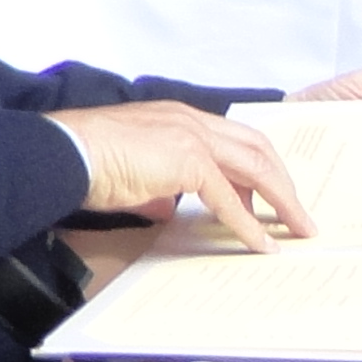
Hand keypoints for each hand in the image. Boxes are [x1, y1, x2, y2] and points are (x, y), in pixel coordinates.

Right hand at [48, 99, 313, 247]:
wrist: (64, 153)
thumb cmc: (86, 160)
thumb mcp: (134, 171)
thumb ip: (160, 186)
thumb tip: (170, 207)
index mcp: (177, 116)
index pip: (234, 137)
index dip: (260, 166)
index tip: (272, 194)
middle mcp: (190, 120)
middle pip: (258, 148)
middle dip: (284, 182)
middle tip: (296, 214)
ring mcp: (191, 137)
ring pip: (256, 167)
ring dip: (282, 201)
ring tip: (296, 228)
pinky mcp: (187, 161)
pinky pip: (230, 199)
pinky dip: (250, 225)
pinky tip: (260, 245)